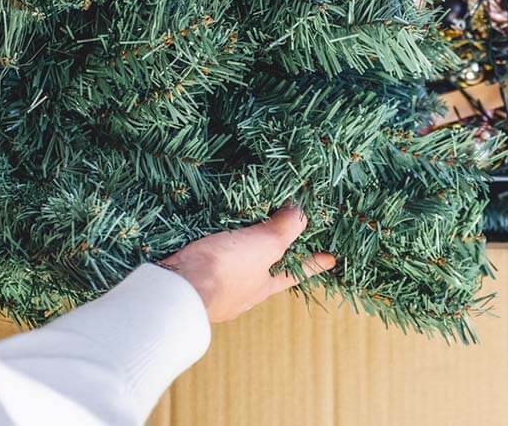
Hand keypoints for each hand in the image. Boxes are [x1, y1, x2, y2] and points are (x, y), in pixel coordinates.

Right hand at [160, 205, 336, 322]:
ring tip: (236, 227)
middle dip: (270, 254)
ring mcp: (213, 287)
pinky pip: (206, 259)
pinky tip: (203, 234)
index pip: (294, 272)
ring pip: (232, 265)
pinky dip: (209, 246)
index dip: (313, 262)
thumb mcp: (264, 246)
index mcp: (261, 286)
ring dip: (236, 247)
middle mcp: (239, 291)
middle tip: (278, 236)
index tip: (332, 258)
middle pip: (261, 269)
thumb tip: (301, 215)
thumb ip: (284, 230)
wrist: (176, 287)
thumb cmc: (226, 270)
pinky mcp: (189, 277)